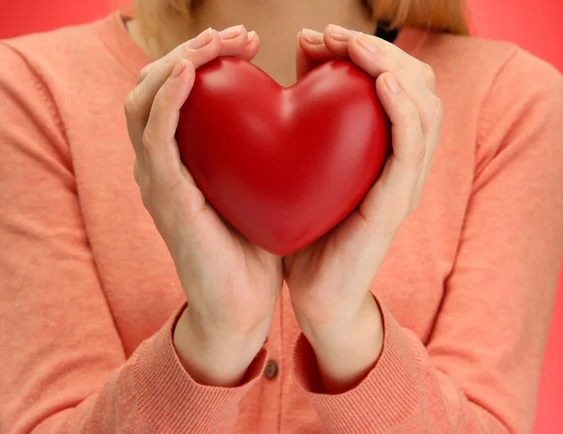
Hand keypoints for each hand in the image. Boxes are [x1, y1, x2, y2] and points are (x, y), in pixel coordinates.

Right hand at [125, 26, 282, 386]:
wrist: (241, 308)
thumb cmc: (254, 248)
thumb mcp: (255, 186)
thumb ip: (255, 152)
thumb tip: (290, 114)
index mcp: (182, 160)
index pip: (175, 91)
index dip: (205, 56)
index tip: (250, 42)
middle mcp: (162, 164)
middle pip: (152, 85)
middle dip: (193, 49)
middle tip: (239, 35)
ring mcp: (158, 180)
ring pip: (144, 101)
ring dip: (179, 62)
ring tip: (218, 42)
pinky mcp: (166, 199)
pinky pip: (156, 139)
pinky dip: (168, 101)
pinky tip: (191, 72)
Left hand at [284, 25, 442, 392]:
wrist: (313, 296)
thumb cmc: (305, 230)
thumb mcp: (305, 165)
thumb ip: (309, 117)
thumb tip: (301, 59)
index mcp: (380, 151)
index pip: (393, 81)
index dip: (362, 51)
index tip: (318, 37)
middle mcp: (399, 162)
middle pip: (417, 84)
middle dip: (377, 50)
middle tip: (332, 35)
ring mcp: (402, 183)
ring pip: (424, 107)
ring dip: (393, 67)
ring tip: (355, 47)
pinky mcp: (395, 204)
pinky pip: (412, 147)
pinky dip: (403, 108)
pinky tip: (380, 82)